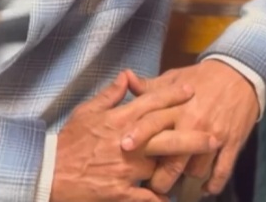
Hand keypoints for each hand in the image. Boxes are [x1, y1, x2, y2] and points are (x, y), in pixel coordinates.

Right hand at [50, 71, 218, 201]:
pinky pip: (147, 197)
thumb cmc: (70, 140)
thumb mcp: (87, 111)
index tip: (191, 91)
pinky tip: (173, 199)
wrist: (51, 171)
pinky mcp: (121, 192)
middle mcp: (127, 143)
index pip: (150, 104)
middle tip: (214, 135)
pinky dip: (161, 199)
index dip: (172, 96)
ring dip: (181, 167)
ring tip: (202, 168)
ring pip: (161, 166)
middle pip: (165, 136)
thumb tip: (127, 76)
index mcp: (118, 120)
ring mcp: (126, 169)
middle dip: (192, 136)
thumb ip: (110, 94)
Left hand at [121, 61, 258, 196]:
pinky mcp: (232, 145)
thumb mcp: (174, 78)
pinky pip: (222, 172)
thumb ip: (150, 85)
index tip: (124, 148)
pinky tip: (205, 188)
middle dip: (160, 178)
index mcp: (176, 106)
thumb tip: (126, 78)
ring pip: (196, 170)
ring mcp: (214, 136)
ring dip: (186, 180)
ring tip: (177, 185)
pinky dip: (213, 184)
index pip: (152, 121)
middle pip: (173, 159)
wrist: (238, 75)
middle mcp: (194, 123)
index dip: (138, 135)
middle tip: (152, 186)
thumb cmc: (201, 78)